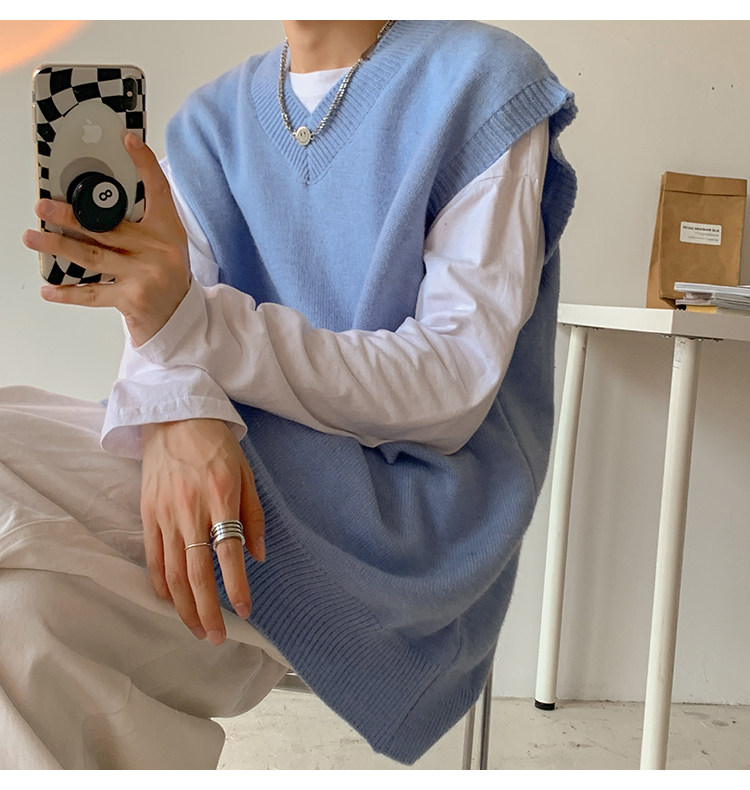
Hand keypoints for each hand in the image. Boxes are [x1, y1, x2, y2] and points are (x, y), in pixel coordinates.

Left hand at [22, 133, 190, 346]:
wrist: (181, 320)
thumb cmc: (165, 278)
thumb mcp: (163, 246)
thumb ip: (137, 225)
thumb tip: (93, 205)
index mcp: (167, 232)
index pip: (158, 191)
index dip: (144, 164)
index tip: (127, 139)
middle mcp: (158, 251)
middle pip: (108, 227)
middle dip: (71, 217)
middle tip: (43, 207)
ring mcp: (145, 276)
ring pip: (93, 257)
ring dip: (58, 247)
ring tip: (33, 238)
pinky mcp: (132, 300)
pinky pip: (93, 294)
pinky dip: (68, 293)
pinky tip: (49, 289)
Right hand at [140, 418, 264, 645]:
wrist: (174, 418)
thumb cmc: (216, 445)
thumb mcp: (246, 473)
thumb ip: (253, 515)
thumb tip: (257, 556)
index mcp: (219, 497)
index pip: (228, 552)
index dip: (236, 585)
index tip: (244, 610)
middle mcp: (190, 509)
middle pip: (195, 571)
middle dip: (207, 609)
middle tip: (216, 636)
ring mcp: (164, 513)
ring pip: (171, 571)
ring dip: (183, 605)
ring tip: (196, 628)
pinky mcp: (147, 514)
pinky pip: (152, 556)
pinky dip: (160, 583)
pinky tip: (170, 601)